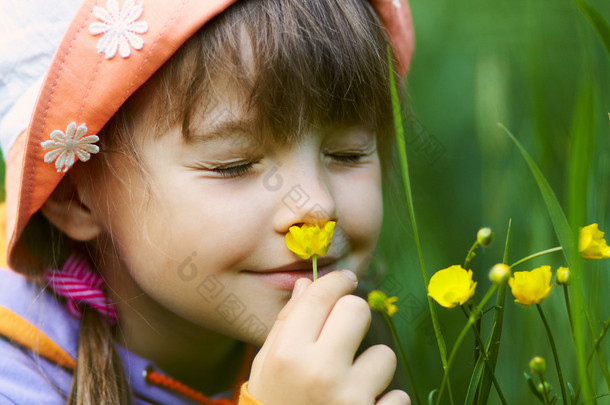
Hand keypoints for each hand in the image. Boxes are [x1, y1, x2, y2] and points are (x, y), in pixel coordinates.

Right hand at [247, 270, 409, 404]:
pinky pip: (398, 395)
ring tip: (350, 388)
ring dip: (371, 369)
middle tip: (345, 335)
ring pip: (384, 354)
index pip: (321, 296)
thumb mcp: (268, 367)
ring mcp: (351, 399)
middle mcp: (320, 372)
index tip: (345, 280)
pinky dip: (383, 403)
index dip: (337, 282)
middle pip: (358, 310)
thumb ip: (286, 324)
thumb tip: (306, 283)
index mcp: (288, 354)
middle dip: (353, 318)